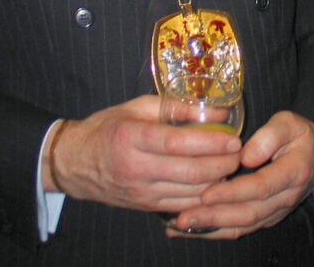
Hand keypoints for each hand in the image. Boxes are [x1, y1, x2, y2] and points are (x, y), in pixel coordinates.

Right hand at [44, 95, 242, 213]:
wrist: (75, 163)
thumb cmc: (108, 127)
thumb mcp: (138, 107)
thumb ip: (178, 108)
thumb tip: (218, 112)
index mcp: (132, 138)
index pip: (178, 143)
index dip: (210, 143)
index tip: (233, 139)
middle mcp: (136, 168)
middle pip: (189, 172)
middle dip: (221, 165)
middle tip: (239, 155)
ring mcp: (140, 192)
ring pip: (189, 194)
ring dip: (216, 183)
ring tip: (231, 168)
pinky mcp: (144, 206)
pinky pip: (181, 205)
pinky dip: (202, 196)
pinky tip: (214, 184)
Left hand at [167, 110, 313, 238]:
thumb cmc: (301, 135)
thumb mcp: (289, 122)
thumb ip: (268, 136)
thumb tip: (244, 156)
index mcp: (293, 172)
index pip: (259, 187)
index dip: (231, 193)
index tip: (205, 194)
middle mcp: (285, 198)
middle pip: (248, 213)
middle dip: (213, 217)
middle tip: (182, 217)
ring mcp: (277, 211)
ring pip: (243, 226)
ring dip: (211, 229)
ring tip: (180, 226)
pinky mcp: (268, 217)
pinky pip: (242, 228)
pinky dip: (217, 232)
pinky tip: (192, 229)